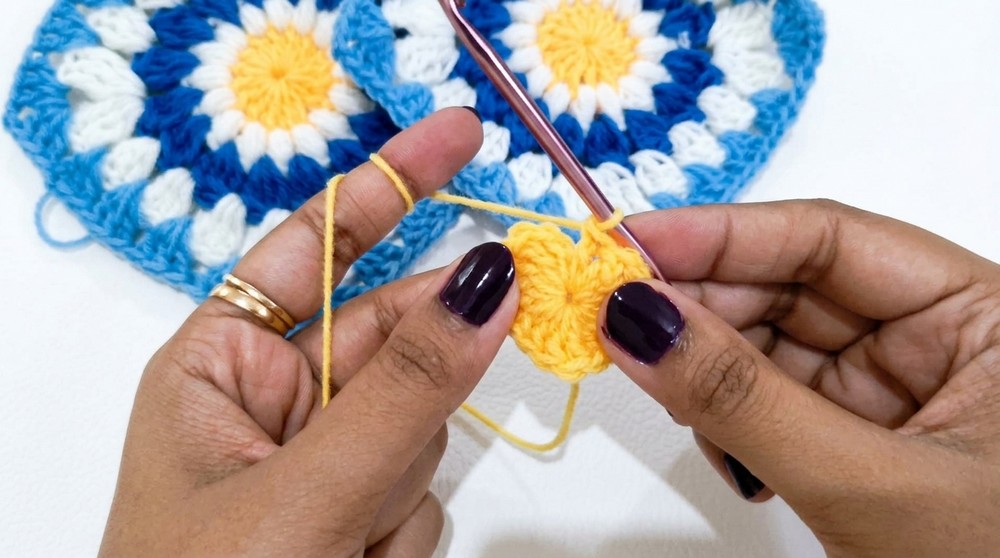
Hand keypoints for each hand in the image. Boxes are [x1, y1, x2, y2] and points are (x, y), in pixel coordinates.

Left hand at [100, 108, 519, 556]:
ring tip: (343, 550)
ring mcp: (319, 461)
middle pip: (388, 341)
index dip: (390, 182)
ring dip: (400, 486)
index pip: (316, 245)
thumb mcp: (302, 493)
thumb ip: (405, 388)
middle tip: (429, 402)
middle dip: (421, 380)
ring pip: (421, 424)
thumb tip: (491, 279)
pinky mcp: (354, 513)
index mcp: (218, 364)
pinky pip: (421, 487)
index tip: (462, 132)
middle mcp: (269, 401)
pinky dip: (403, 530)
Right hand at [601, 201, 999, 556]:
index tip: (629, 243)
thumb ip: (742, 398)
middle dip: (703, 307)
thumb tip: (633, 319)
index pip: (832, 239)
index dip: (723, 234)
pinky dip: (729, 415)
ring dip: (708, 366)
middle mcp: (940, 336)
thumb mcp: (865, 484)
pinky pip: (774, 398)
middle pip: (792, 287)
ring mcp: (898, 388)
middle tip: (616, 321)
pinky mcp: (861, 434)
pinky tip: (717, 440)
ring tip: (666, 392)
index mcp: (984, 315)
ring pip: (773, 343)